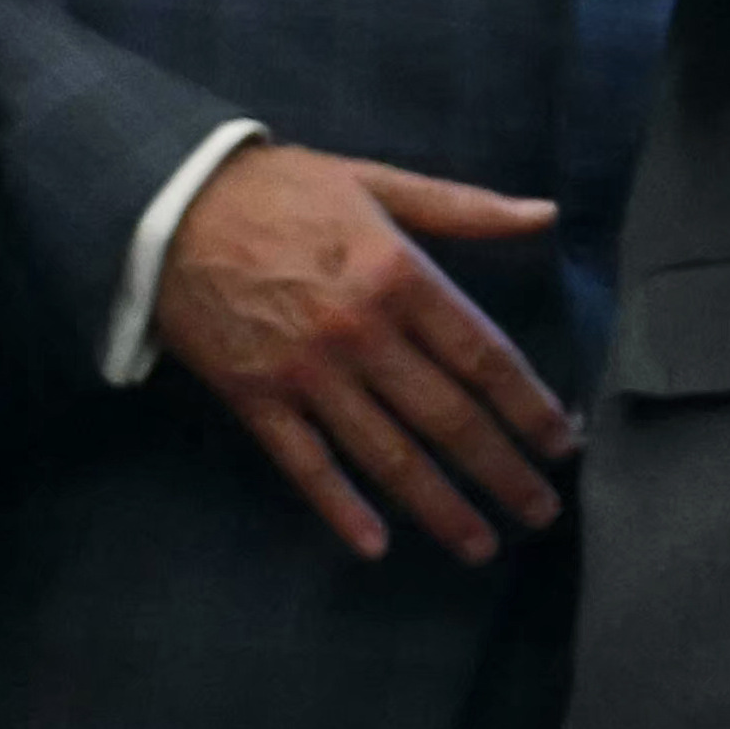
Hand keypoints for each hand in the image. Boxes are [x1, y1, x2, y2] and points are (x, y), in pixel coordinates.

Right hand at [152, 143, 575, 562]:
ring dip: (438, 505)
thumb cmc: (279, 191)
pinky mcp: (254, 398)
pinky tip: (376, 545)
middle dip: (500, 470)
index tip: (564, 443)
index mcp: (400, 275)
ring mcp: (307, 372)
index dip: (529, 406)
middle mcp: (361, 332)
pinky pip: (305, 464)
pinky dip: (340, 509)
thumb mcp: (377, 182)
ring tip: (481, 546)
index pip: (484, 356)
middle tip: (541, 511)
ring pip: (386, 453)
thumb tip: (547, 215)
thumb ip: (465, 207)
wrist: (165, 207)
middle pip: (447, 416)